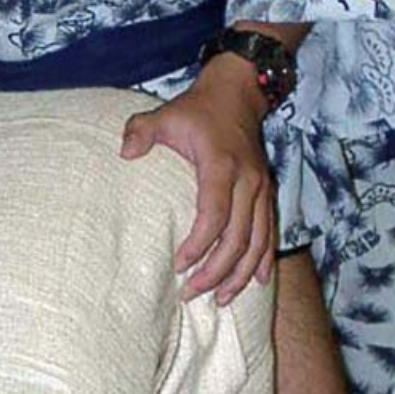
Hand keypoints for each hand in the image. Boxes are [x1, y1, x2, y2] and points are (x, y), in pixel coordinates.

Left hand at [119, 58, 275, 303]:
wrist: (237, 94)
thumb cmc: (197, 110)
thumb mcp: (166, 115)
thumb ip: (141, 131)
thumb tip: (125, 152)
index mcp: (222, 166)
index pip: (215, 215)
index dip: (199, 244)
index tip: (180, 265)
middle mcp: (248, 181)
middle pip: (238, 238)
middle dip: (216, 271)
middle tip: (192, 293)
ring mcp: (262, 189)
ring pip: (258, 242)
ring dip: (241, 274)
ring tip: (221, 299)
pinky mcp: (267, 193)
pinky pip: (269, 233)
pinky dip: (264, 259)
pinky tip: (258, 282)